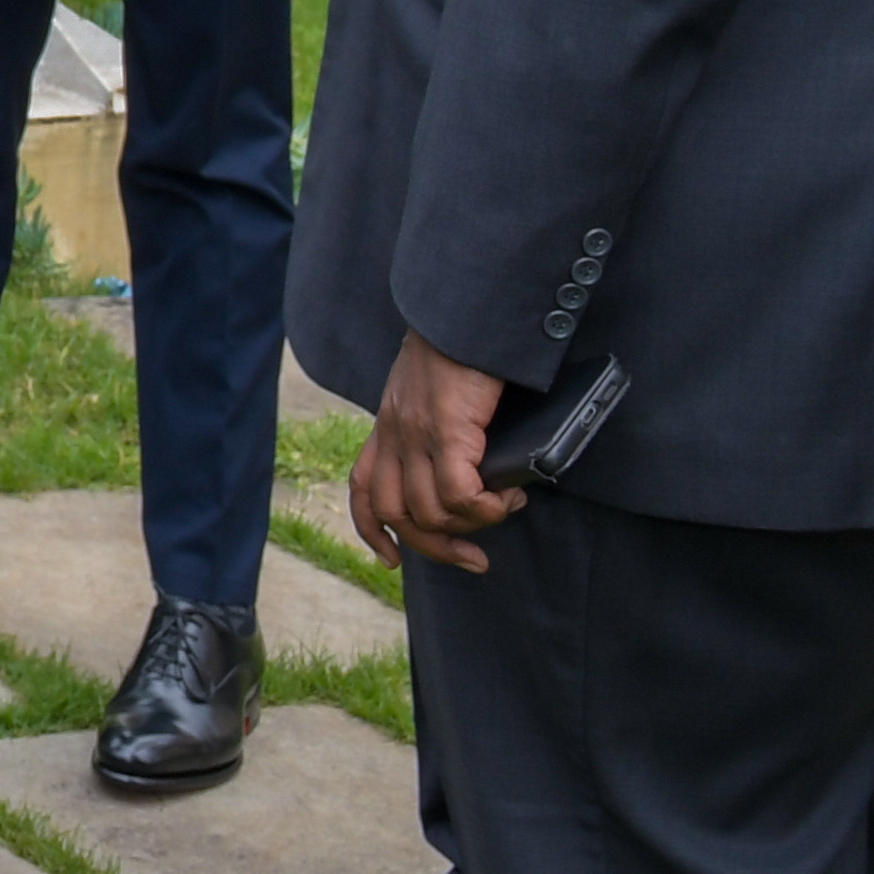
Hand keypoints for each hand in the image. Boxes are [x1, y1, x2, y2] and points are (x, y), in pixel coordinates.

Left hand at [352, 333, 523, 573]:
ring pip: (430, 511)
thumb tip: (473, 468)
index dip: (373, 532)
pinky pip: (459, 493)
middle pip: (397, 514)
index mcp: (388, 426)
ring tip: (503, 510)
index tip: (393, 560)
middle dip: (435, 548)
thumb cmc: (463, 350)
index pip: (363, 488)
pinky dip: (487, 507)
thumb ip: (441, 428)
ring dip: (471, 526)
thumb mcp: (436, 393)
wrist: (466, 313)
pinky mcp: (446, 429)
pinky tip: (510, 497)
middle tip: (475, 560)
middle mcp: (395, 433)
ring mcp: (417, 433)